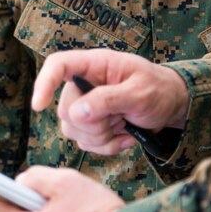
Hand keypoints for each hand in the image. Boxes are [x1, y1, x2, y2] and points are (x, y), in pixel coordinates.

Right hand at [31, 49, 189, 154]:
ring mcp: (85, 106)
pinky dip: (107, 146)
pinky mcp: (90, 125)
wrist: (170, 106)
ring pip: (72, 130)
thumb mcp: (140, 92)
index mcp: (94, 65)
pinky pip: (85, 143)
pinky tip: (125, 136)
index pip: (59, 65)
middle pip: (65, 108)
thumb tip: (78, 112)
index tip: (39, 105)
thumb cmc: (159, 90)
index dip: (44, 82)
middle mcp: (85, 84)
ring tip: (125, 124)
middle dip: (94, 123)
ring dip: (101, 136)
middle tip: (121, 117)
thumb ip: (108, 99)